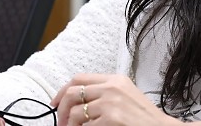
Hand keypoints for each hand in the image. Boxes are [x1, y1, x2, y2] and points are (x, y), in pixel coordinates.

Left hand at [51, 74, 193, 125]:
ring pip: (75, 113)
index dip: (62, 91)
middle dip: (61, 109)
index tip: (56, 103)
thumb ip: (105, 92)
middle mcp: (111, 87)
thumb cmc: (144, 117)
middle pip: (72, 93)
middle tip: (61, 122)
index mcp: (115, 79)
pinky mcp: (110, 118)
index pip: (79, 78)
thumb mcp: (126, 95)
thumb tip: (78, 101)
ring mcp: (110, 103)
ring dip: (70, 125)